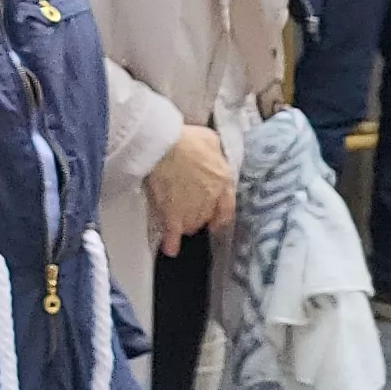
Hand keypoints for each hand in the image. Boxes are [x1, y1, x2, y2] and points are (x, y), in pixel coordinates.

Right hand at [146, 124, 234, 250]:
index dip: (220, 215)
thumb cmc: (186, 140)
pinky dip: (171, 242)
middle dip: (200, 217)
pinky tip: (169, 249)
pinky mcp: (172, 214)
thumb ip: (215, 153)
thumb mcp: (210, 140)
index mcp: (223, 180)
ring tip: (177, 223)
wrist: (164, 148)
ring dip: (185, 224)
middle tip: (189, 214)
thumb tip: (213, 155)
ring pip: (191, 225)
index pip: (227, 206)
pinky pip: (172, 233)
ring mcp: (192, 209)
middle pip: (207, 216)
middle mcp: (211, 199)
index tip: (216, 220)